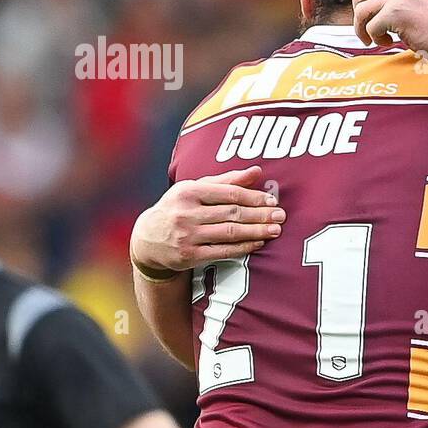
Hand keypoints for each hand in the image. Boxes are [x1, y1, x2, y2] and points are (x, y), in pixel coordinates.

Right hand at [131, 166, 285, 273]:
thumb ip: (226, 180)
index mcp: (188, 191)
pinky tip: (258, 243)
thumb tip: (258, 171)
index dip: (254, 197)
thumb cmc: (178, 208)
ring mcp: (187, 235)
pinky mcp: (189, 255)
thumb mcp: (195, 189)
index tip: (272, 200)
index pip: (229, 193)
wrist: (147, 240)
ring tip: (275, 230)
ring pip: (229, 233)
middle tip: (281, 216)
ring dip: (256, 231)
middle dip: (260, 214)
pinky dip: (243, 247)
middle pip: (232, 213)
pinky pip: (222, 251)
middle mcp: (186, 213)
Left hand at [351, 0, 427, 72]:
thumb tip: (377, 2)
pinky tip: (388, 42)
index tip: (370, 5)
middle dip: (360, 13)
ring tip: (376, 38)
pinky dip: (375, 38)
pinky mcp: (395, 13)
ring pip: (361, 10)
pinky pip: (371, 27)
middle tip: (367, 27)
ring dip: (363, 28)